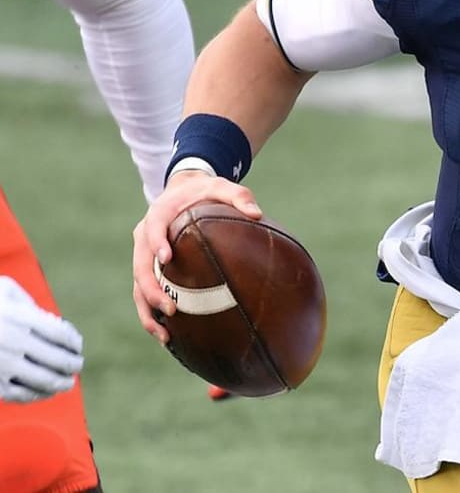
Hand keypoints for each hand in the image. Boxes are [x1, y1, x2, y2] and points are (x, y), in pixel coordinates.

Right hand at [0, 275, 83, 402]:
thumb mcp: (4, 290)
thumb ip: (28, 302)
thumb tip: (51, 322)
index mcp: (20, 318)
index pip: (61, 334)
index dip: (74, 342)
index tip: (77, 345)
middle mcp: (13, 342)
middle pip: (58, 360)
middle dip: (73, 365)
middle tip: (77, 366)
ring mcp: (2, 365)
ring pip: (43, 380)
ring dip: (61, 383)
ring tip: (68, 383)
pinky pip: (20, 395)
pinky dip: (37, 396)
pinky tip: (44, 392)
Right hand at [132, 170, 260, 344]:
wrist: (184, 191)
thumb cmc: (205, 192)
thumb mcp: (222, 187)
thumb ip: (239, 196)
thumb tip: (257, 213)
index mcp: (159, 214)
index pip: (153, 229)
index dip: (157, 244)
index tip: (166, 259)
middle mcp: (145, 236)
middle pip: (140, 266)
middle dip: (152, 290)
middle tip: (172, 309)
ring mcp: (144, 254)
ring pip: (138, 286)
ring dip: (148, 311)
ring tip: (165, 336)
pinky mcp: (149, 268)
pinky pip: (145, 294)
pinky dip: (153, 314)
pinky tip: (168, 335)